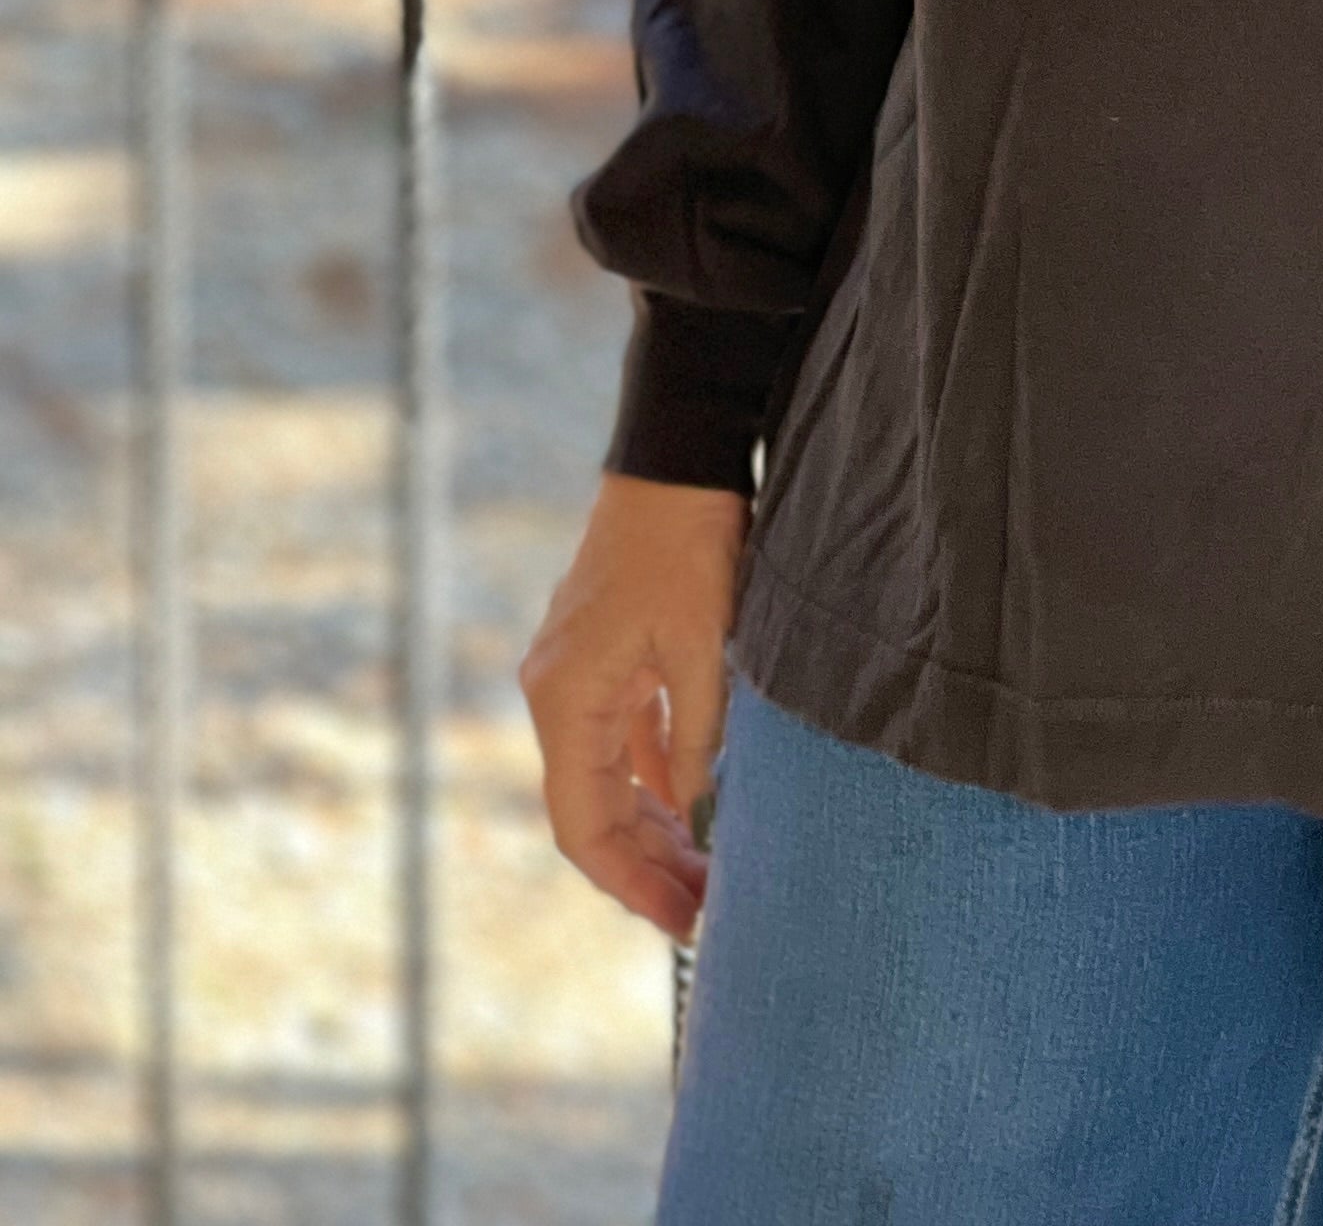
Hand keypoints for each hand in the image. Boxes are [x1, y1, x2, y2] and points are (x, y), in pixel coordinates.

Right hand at [519, 472, 748, 940]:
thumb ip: (696, 736)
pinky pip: (625, 738)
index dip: (626, 881)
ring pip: (610, 776)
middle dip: (645, 864)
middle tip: (706, 907)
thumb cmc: (687, 545)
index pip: (582, 823)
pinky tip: (697, 805)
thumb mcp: (703, 646)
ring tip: (709, 869)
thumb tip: (698, 815)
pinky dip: (657, 776)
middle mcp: (558, 695)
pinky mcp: (607, 656)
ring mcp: (580, 675)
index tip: (678, 920)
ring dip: (654, 824)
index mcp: (565, 700)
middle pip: (593, 808)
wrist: (676, 458)